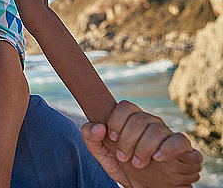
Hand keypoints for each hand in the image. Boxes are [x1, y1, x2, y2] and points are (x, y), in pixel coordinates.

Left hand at [82, 101, 201, 187]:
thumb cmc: (125, 168)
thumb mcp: (103, 155)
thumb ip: (91, 138)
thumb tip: (97, 126)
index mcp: (132, 121)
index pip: (125, 106)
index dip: (116, 120)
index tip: (112, 138)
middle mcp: (151, 124)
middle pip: (139, 119)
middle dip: (127, 140)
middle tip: (123, 157)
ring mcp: (168, 136)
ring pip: (157, 129)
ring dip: (143, 148)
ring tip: (137, 164)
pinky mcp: (184, 150)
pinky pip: (180, 140)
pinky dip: (168, 148)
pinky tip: (158, 158)